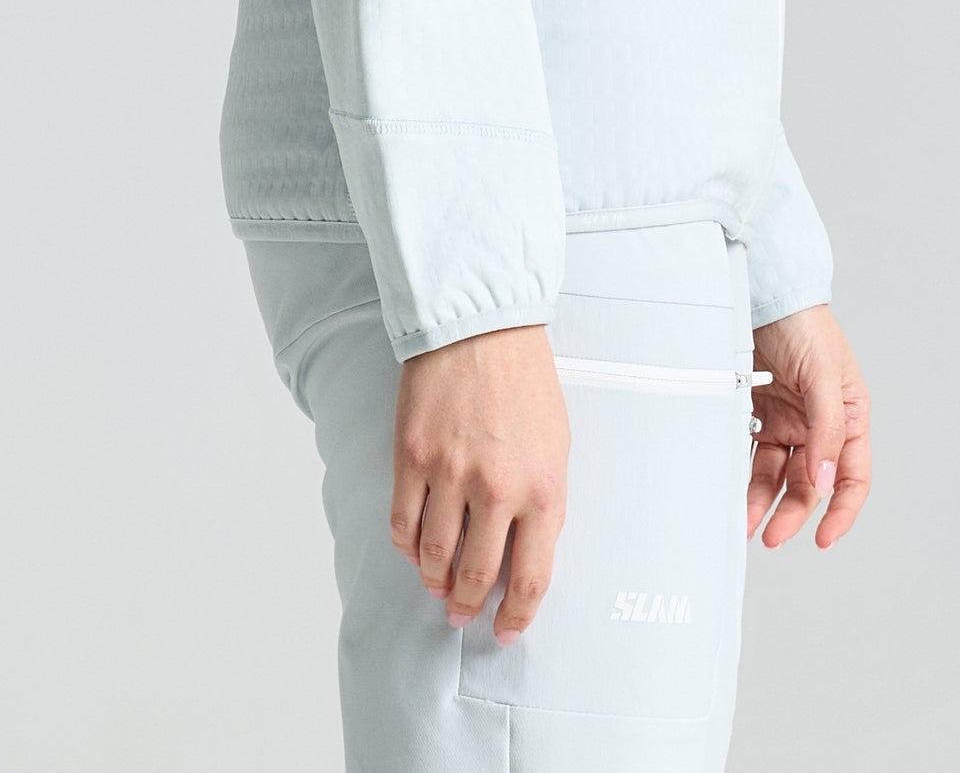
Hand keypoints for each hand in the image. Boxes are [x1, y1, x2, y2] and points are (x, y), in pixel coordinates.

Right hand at [391, 323, 571, 643]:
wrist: (482, 328)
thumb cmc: (525, 383)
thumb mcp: (556, 447)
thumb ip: (544, 504)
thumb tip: (523, 556)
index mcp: (543, 490)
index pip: (529, 578)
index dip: (515, 615)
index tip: (505, 630)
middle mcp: (497, 490)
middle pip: (476, 576)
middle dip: (467, 604)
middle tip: (461, 613)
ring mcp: (450, 474)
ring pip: (434, 557)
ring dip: (434, 581)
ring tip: (436, 585)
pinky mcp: (411, 457)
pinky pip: (402, 524)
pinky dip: (407, 547)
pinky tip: (414, 548)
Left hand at [745, 304, 870, 548]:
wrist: (762, 293)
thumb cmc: (804, 324)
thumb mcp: (824, 375)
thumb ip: (827, 429)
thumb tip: (825, 482)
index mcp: (847, 417)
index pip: (852, 476)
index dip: (842, 511)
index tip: (824, 538)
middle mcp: (818, 425)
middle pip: (810, 483)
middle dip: (793, 513)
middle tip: (772, 536)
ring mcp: (785, 421)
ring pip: (776, 475)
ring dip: (763, 501)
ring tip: (744, 523)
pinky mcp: (756, 414)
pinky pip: (749, 454)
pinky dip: (742, 476)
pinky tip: (731, 492)